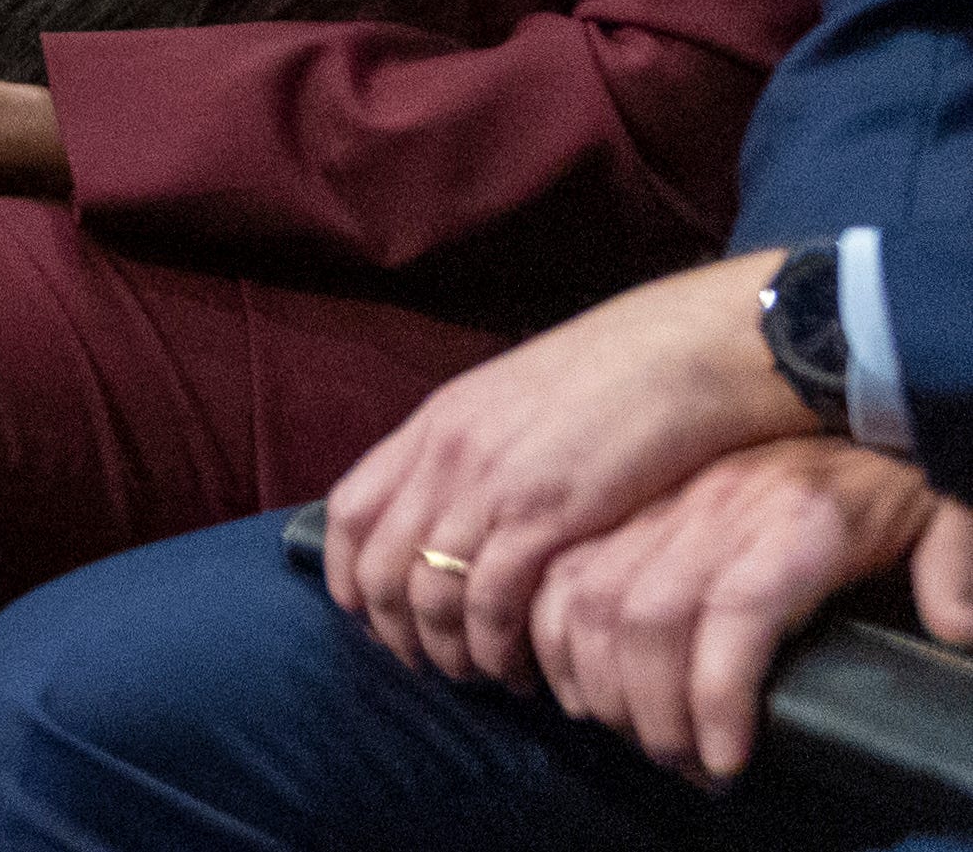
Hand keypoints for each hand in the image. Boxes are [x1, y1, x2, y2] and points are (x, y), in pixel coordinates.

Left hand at [321, 252, 821, 685]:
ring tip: (477, 675)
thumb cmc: (612, 380)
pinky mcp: (545, 515)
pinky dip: (497, 646)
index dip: (350, 573)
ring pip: (429, 592)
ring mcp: (492, 485)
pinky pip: (491, 600)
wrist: (680, 355)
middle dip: (393, 627)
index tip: (372, 614)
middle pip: (380, 564)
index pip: (350, 511)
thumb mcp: (516, 403)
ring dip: (446, 648)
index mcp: (436, 425)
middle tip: (425, 663)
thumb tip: (452, 504)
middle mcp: (447, 455)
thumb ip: (475, 449)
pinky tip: (521, 668)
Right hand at [537, 443, 972, 781]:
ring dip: (598, 680)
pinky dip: (554, 631)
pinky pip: (562, 569)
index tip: (725, 763)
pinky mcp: (622, 506)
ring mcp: (658, 506)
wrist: (810, 369)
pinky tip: (579, 680)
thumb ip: (954, 558)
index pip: (738, 614)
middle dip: (651, 710)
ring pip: (591, 596)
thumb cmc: (879, 462)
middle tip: (680, 765)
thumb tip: (955, 625)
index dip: (719, 695)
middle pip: (648, 617)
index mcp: (794, 520)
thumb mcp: (936, 502)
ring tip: (634, 734)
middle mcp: (711, 511)